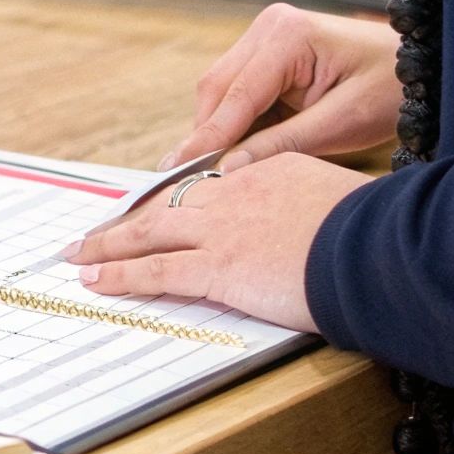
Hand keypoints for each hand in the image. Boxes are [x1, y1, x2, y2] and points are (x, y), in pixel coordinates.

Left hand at [68, 153, 371, 332]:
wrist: (376, 248)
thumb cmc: (374, 232)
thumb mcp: (340, 203)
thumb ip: (311, 208)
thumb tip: (310, 224)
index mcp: (267, 173)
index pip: (209, 186)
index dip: (177, 202)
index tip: (158, 210)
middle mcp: (234, 195)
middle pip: (167, 203)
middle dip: (127, 219)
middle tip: (95, 230)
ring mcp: (221, 229)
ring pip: (148, 232)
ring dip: (107, 245)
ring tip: (77, 253)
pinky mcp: (215, 265)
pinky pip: (154, 269)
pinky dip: (119, 275)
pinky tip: (95, 280)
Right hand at [161, 3, 400, 173]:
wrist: (421, 66)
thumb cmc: (390, 91)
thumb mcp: (342, 124)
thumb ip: (282, 145)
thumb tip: (227, 170)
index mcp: (288, 36)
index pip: (235, 96)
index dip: (206, 137)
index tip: (177, 170)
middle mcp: (268, 28)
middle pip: (216, 90)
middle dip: (207, 134)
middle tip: (191, 178)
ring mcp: (264, 36)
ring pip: (219, 91)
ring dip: (221, 128)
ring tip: (217, 167)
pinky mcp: (265, 52)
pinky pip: (235, 92)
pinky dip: (236, 121)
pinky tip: (240, 147)